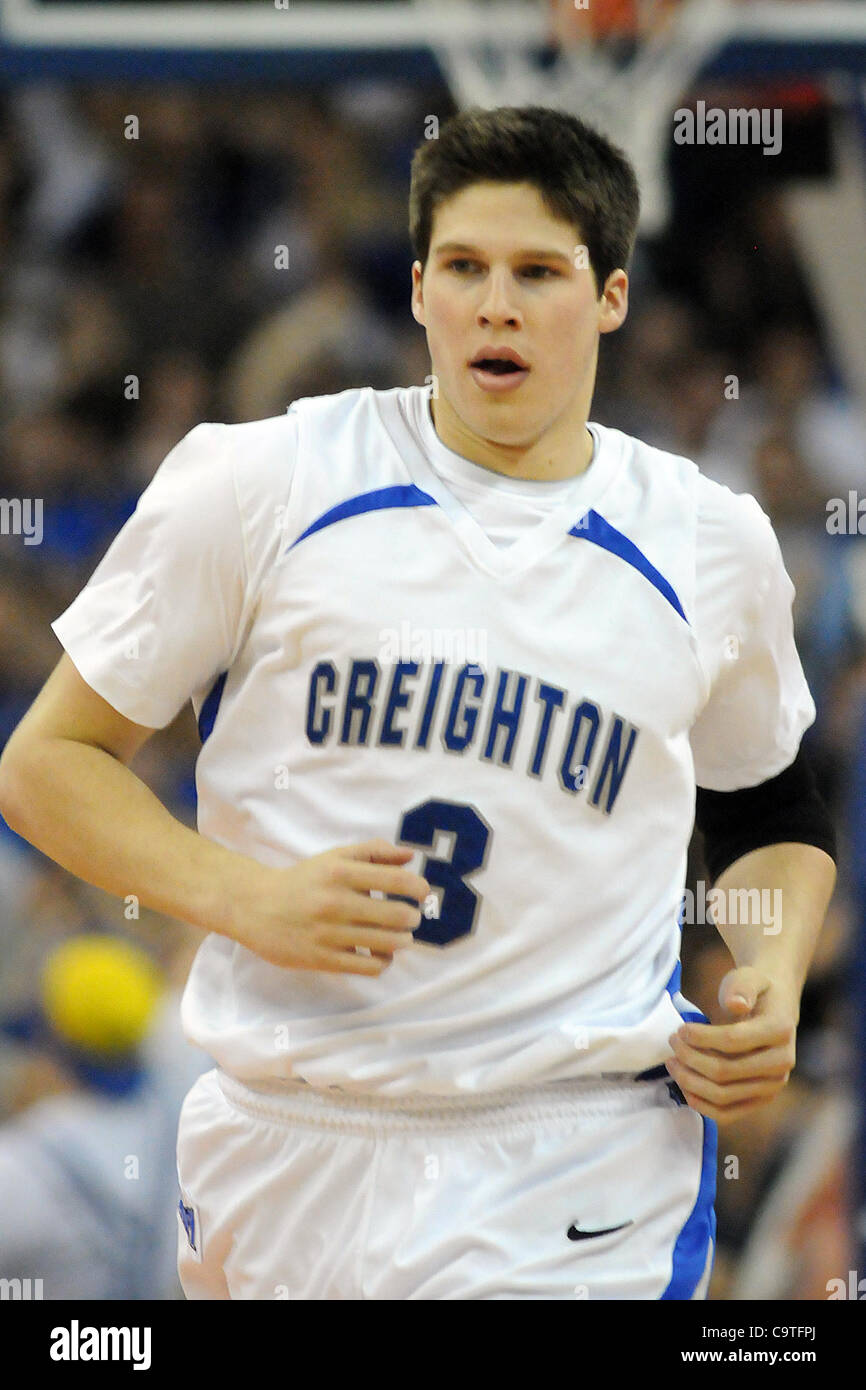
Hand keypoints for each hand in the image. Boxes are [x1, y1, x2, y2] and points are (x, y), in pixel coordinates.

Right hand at [225, 839, 428, 976]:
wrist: (256, 907)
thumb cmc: (303, 880)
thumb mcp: (334, 857)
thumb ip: (373, 852)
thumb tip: (411, 855)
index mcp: (341, 872)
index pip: (397, 880)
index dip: (418, 888)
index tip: (421, 893)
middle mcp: (336, 902)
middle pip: (397, 916)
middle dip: (412, 918)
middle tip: (411, 918)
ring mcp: (329, 933)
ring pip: (387, 944)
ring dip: (402, 941)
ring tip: (400, 937)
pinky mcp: (323, 959)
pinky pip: (369, 967)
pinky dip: (383, 961)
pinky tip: (380, 954)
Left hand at [664, 966, 797, 1123]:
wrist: (774, 1006)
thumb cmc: (755, 990)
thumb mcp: (749, 977)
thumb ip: (742, 987)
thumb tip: (735, 1004)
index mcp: (780, 1030)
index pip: (733, 1041)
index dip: (700, 1037)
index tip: (680, 1029)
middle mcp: (782, 1063)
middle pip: (725, 1072)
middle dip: (690, 1058)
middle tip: (672, 1042)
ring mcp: (772, 1086)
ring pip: (723, 1096)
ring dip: (691, 1081)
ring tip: (672, 1062)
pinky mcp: (761, 1100)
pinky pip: (728, 1113)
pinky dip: (702, 1105)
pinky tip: (684, 1088)